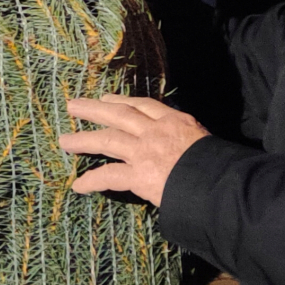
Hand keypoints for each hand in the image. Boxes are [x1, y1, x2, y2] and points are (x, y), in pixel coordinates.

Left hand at [59, 94, 209, 205]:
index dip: (122, 101)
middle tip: (73, 106)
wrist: (220, 181)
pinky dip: (91, 181)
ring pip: (107, 139)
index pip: (144, 106)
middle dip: (94, 109)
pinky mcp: (139, 174)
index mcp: (175, 121)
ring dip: (83, 139)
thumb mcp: (204, 140)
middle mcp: (156, 131)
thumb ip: (187, 139)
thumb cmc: (218, 164)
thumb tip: (180, 148)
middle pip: (118, 114)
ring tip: (64, 141)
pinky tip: (78, 186)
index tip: (108, 99)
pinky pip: (108, 176)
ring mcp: (145, 151)